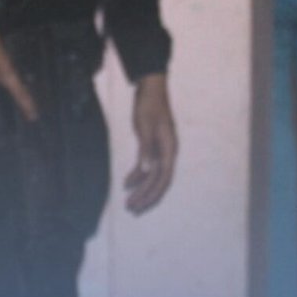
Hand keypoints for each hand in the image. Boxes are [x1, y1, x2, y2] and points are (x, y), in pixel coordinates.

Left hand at [125, 73, 178, 213]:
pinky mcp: (151, 146)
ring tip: (129, 202)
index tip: (140, 205)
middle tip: (131, 208)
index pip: (163, 179)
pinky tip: (127, 182)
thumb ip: (146, 150)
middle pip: (158, 181)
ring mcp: (160, 150)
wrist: (150, 88)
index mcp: (169, 150)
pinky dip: (137, 175)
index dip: (152, 194)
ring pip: (152, 176)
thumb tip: (146, 171)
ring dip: (141, 189)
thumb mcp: (146, 128)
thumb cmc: (149, 106)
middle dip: (145, 196)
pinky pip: (146, 166)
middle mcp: (167, 153)